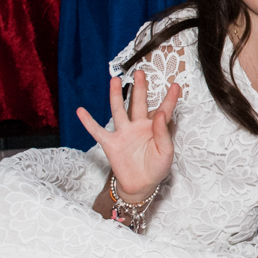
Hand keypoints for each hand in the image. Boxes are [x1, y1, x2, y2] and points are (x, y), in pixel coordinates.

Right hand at [77, 70, 178, 200]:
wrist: (141, 185)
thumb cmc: (157, 168)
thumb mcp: (166, 152)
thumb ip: (163, 133)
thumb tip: (159, 113)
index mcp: (154, 128)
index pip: (164, 110)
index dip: (170, 99)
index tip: (176, 85)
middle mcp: (138, 126)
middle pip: (138, 103)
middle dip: (140, 88)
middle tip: (140, 72)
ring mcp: (124, 133)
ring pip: (119, 110)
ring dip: (116, 96)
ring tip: (115, 80)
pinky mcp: (111, 143)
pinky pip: (97, 131)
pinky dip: (88, 122)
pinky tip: (81, 111)